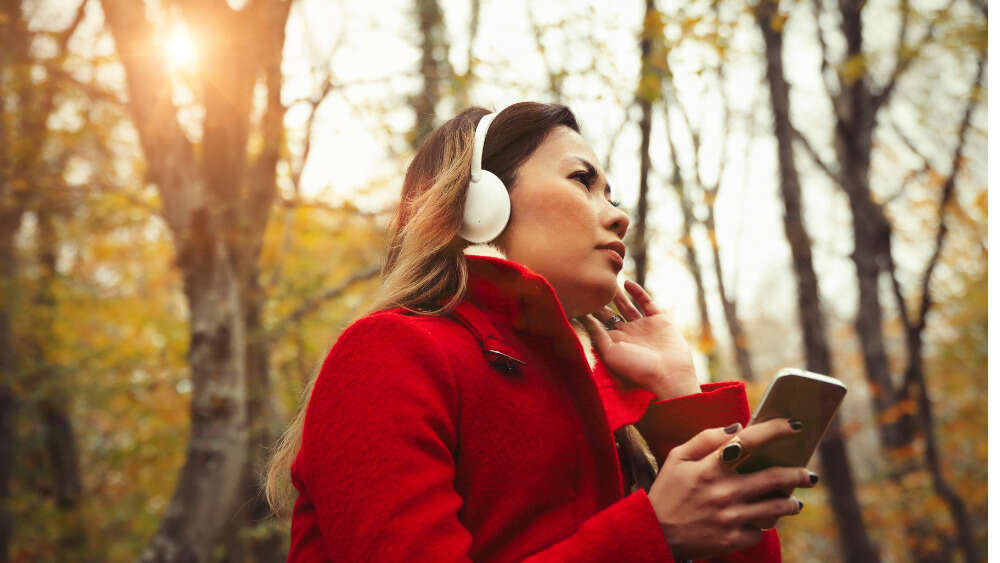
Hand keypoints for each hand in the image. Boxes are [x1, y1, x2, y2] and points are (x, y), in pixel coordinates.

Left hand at [581, 280, 699, 399]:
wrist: (668, 373)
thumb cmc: (636, 368)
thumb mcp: (611, 352)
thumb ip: (598, 334)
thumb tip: (584, 317)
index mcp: (615, 343)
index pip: (598, 324)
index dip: (589, 312)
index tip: (578, 298)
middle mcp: (628, 334)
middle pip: (610, 313)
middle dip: (601, 301)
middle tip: (590, 285)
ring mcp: (643, 327)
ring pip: (627, 306)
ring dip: (617, 294)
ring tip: (606, 279)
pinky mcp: (659, 320)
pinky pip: (646, 302)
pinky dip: (637, 292)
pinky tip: (626, 282)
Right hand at [646, 419, 816, 559]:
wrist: (654, 533)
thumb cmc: (667, 491)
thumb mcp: (676, 458)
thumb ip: (705, 439)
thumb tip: (737, 427)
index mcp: (709, 468)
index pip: (749, 441)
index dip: (775, 429)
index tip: (795, 425)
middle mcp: (723, 492)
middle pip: (774, 478)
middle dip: (798, 474)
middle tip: (809, 475)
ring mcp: (729, 517)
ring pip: (776, 508)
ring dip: (791, 503)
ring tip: (794, 501)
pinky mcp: (732, 539)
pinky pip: (760, 531)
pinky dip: (764, 524)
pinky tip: (762, 520)